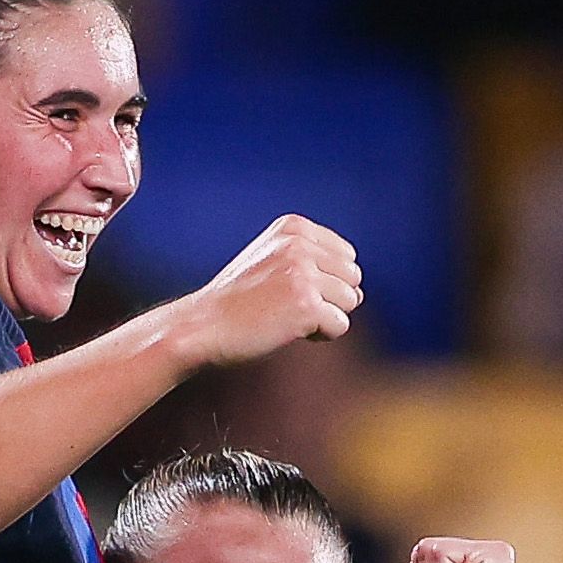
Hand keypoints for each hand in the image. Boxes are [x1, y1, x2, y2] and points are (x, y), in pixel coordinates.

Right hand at [161, 216, 364, 369]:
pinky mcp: (306, 304)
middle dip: (330, 298)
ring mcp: (303, 272)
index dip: (324, 280)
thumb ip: (316, 267)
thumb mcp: (272, 264)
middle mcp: (299, 244)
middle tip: (288, 307)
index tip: (288, 289)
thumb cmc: (237, 303)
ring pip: (350, 300)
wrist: (202, 327)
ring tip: (287, 318)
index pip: (345, 254)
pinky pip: (340, 325)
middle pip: (352, 276)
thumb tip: (360, 294)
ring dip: (325, 317)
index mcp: (293, 227)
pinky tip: (291, 332)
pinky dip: (321, 335)